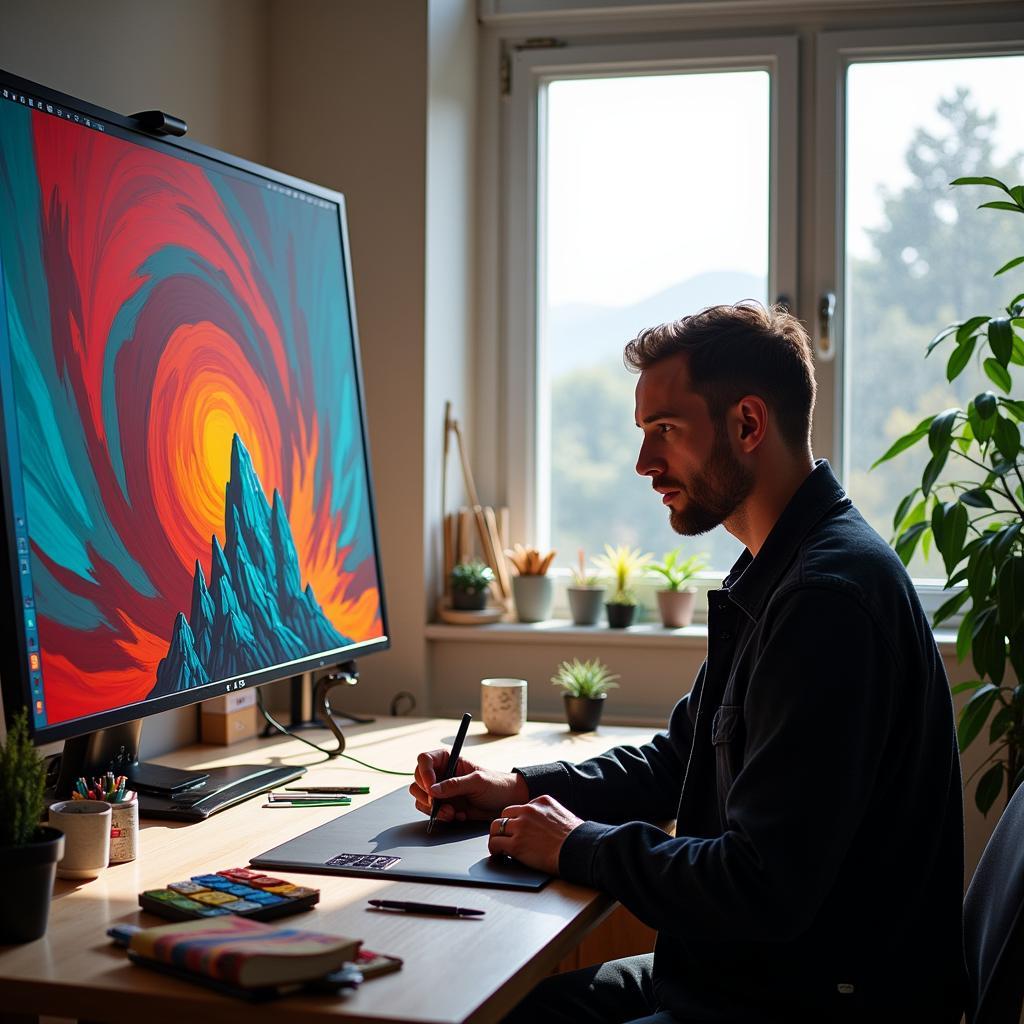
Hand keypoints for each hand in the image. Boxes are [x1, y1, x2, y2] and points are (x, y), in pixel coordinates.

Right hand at [409, 749, 528, 822]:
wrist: (506, 803)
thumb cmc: (496, 785)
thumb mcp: (478, 782)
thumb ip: (455, 785)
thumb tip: (433, 790)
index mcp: (449, 760)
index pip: (425, 760)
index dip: (424, 772)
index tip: (431, 787)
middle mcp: (442, 774)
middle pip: (418, 780)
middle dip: (426, 795)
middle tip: (439, 804)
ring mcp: (441, 791)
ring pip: (421, 798)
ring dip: (433, 808)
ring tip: (452, 813)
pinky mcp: (444, 805)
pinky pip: (430, 812)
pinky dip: (440, 816)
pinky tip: (458, 815)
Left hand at [487, 795, 583, 875]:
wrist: (579, 850)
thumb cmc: (576, 838)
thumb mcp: (563, 814)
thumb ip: (548, 815)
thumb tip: (540, 824)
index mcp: (541, 801)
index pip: (521, 807)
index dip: (518, 819)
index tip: (518, 828)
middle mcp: (528, 810)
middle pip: (505, 814)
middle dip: (505, 825)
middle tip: (505, 836)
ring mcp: (521, 826)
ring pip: (496, 826)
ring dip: (496, 835)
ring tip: (498, 844)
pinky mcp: (516, 844)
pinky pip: (495, 843)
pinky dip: (495, 848)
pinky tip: (498, 853)